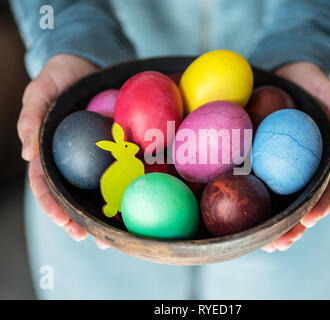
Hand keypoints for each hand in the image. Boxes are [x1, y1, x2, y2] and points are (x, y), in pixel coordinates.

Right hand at [18, 53, 108, 248]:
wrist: (86, 65)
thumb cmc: (58, 78)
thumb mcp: (39, 92)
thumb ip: (31, 118)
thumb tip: (26, 153)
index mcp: (49, 152)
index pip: (46, 184)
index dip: (52, 205)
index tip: (63, 222)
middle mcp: (72, 159)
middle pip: (73, 194)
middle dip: (80, 219)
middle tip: (93, 239)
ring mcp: (94, 156)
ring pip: (98, 189)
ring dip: (104, 213)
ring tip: (113, 235)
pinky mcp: (115, 147)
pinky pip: (121, 167)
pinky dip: (126, 185)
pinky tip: (135, 201)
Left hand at [262, 62, 329, 251]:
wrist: (280, 74)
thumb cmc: (306, 82)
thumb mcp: (326, 90)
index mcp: (319, 155)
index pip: (327, 185)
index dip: (321, 204)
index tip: (309, 219)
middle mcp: (299, 166)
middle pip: (299, 202)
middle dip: (292, 226)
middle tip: (280, 244)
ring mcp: (278, 166)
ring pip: (276, 200)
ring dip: (270, 224)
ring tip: (260, 243)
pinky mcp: (256, 160)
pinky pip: (250, 181)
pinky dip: (247, 200)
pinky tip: (238, 216)